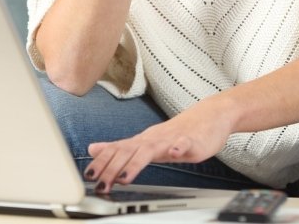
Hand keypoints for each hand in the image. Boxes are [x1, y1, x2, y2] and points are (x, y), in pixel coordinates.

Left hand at [82, 105, 232, 192]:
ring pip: (151, 149)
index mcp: (142, 141)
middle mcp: (153, 139)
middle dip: (112, 169)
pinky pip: (184, 144)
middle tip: (100, 184)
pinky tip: (174, 154)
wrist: (210, 115)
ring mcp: (172, 138)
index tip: (88, 177)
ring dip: (135, 163)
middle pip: (128, 151)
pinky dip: (178, 148)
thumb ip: (121, 147)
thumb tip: (93, 149)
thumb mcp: (147, 140)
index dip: (101, 163)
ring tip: (124, 178)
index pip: (117, 150)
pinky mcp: (192, 141)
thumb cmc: (179, 131)